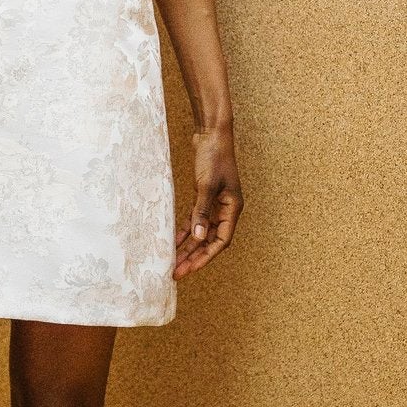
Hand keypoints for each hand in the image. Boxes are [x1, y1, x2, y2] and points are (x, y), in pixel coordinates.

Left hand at [174, 124, 242, 277]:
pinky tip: (175, 240)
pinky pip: (196, 219)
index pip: (221, 241)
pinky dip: (186, 230)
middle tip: (177, 272)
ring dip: (189, 246)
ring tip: (174, 261)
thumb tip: (198, 238)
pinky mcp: (205, 196)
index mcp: (233, 208)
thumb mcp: (206, 185)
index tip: (189, 268)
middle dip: (194, 257)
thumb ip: (201, 212)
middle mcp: (226, 209)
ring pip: (202, 232)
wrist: (212, 134)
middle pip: (210, 240)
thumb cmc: (214, 157)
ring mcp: (216, 203)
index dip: (205, 257)